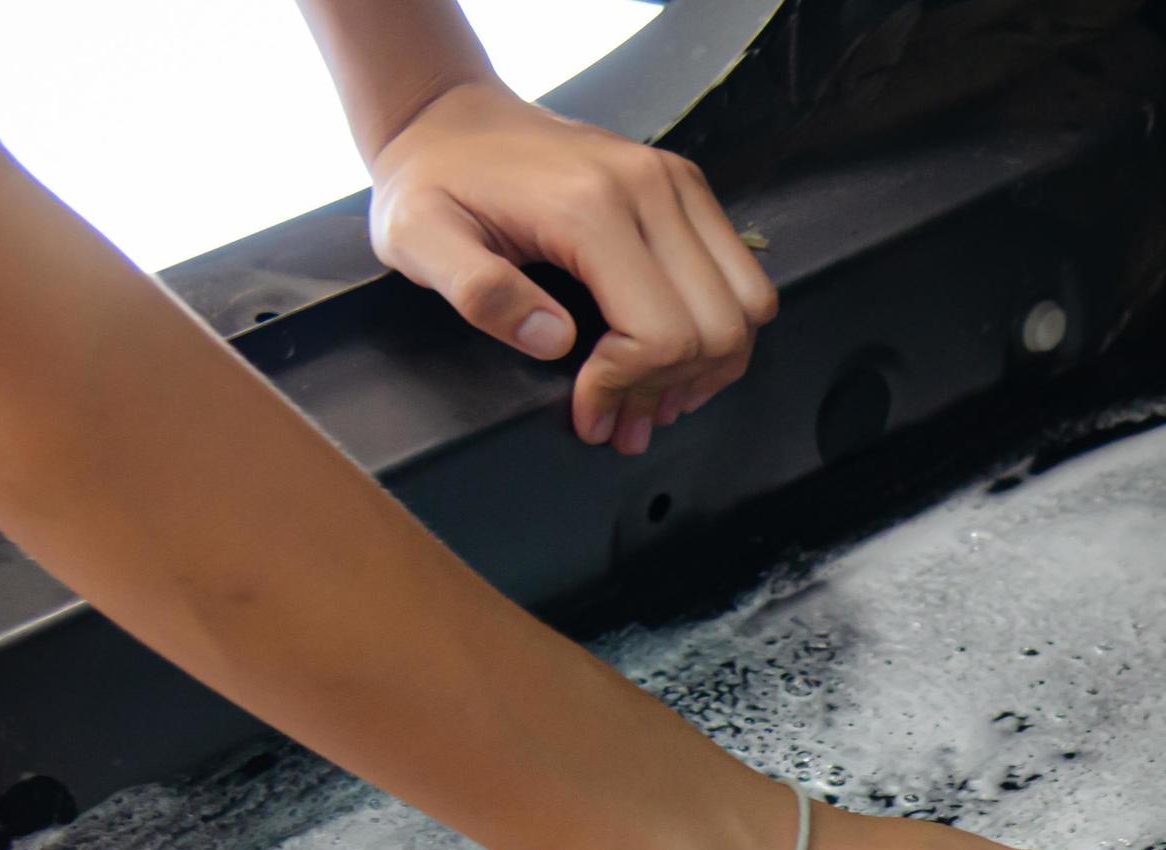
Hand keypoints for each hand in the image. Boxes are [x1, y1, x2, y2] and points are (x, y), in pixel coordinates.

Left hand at [365, 81, 778, 456]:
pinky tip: (673, 353)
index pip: (660, 332)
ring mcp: (676, 182)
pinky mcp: (685, 186)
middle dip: (670, 388)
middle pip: (716, 327)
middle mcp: (649, 188)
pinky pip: (743, 275)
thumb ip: (478, 293)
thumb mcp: (417, 239)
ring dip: (709, 366)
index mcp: (589, 206)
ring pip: (748, 304)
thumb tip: (557, 341)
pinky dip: (722, 327)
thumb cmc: (432, 181)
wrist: (448, 114)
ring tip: (655, 396)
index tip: (588, 414)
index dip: (627, 390)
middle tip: (624, 420)